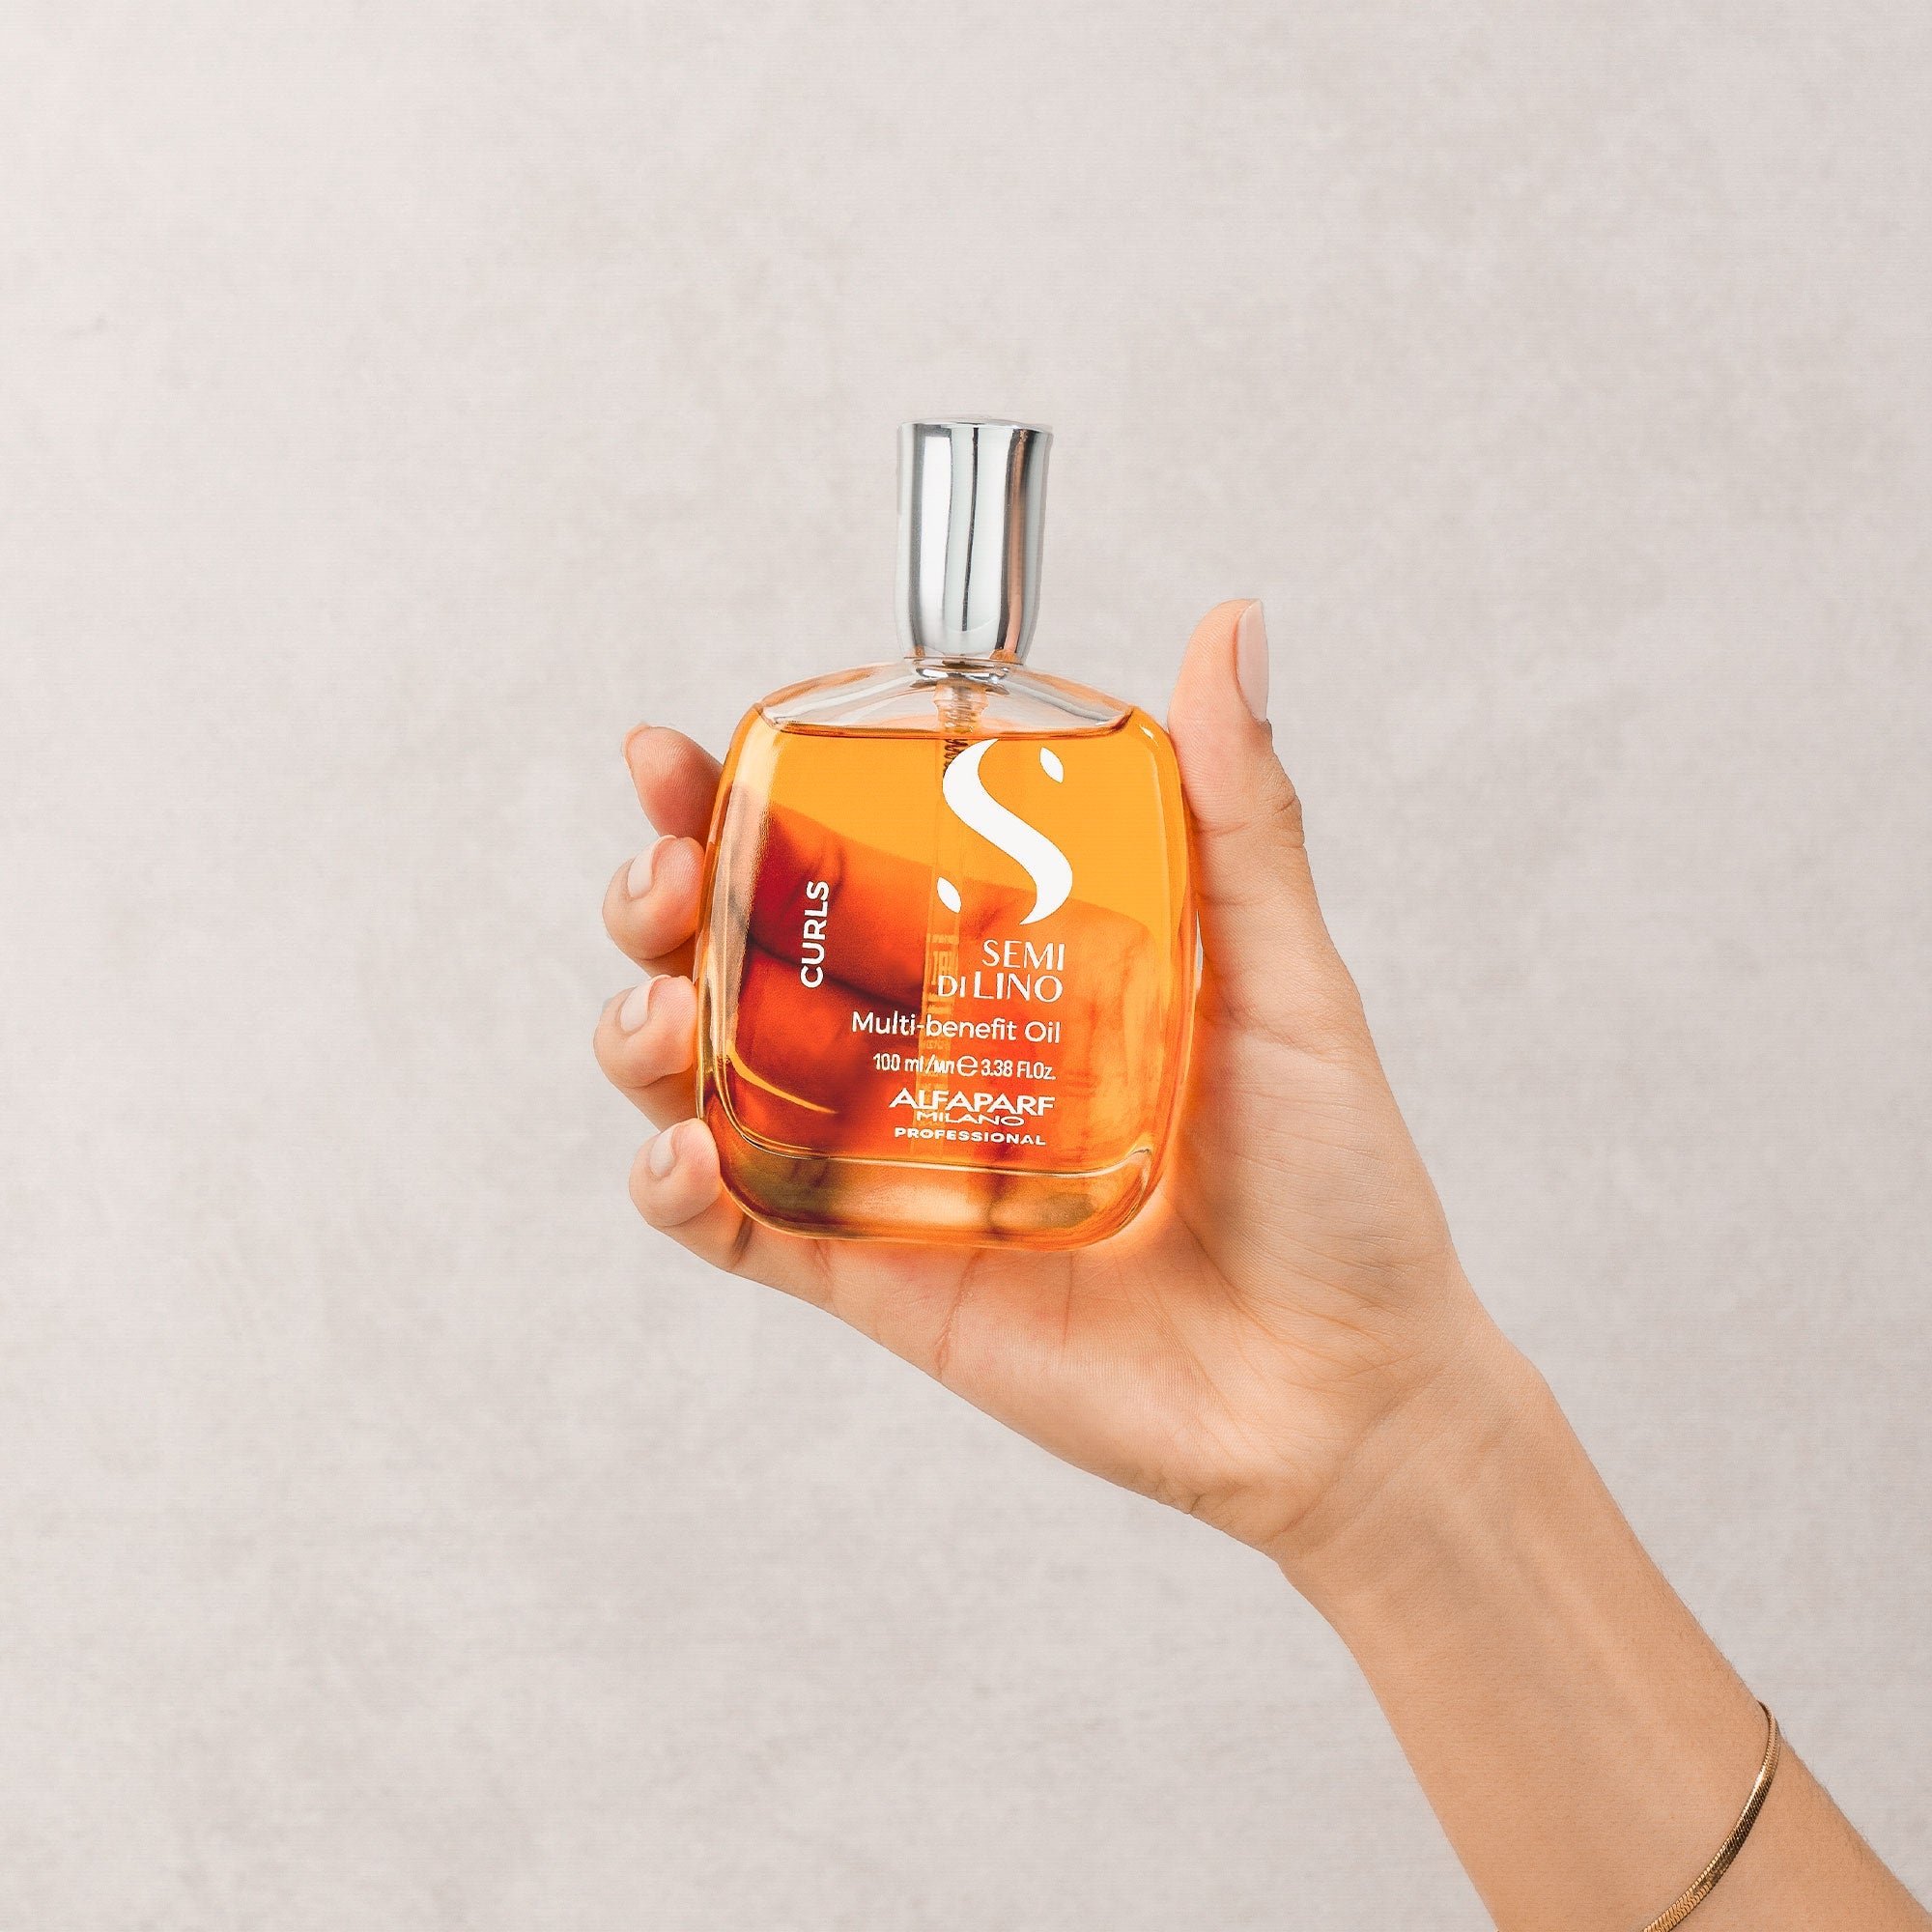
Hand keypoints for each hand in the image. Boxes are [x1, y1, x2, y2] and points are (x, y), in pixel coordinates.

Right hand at [596, 601, 1515, 1566]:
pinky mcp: (878, 1280)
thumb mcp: (1282, 980)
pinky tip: (681, 1153)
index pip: (836, 863)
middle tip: (664, 873)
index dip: (734, 804)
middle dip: (661, 903)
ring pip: (710, 1084)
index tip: (676, 755)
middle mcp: (924, 1055)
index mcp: (996, 965)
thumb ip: (1236, 819)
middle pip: (740, 959)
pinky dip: (677, 1191)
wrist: (1339, 1387)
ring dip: (643, 1032)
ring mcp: (891, 1168)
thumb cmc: (1332, 1183)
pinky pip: (741, 1233)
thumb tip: (1229, 624)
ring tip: (662, 1014)